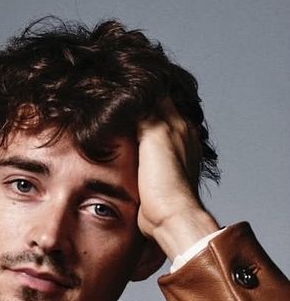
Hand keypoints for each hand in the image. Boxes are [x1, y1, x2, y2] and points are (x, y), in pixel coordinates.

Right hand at [136, 100, 218, 260]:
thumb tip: (138, 93)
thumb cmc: (165, 180)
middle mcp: (180, 138)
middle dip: (143, 104)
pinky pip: (147, 152)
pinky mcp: (160, 175)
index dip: (144, 88)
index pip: (161, 96)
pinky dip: (137, 145)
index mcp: (180, 125)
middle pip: (159, 112)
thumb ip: (149, 113)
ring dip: (140, 125)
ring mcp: (171, 157)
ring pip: (153, 132)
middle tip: (120, 97)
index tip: (126, 82)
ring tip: (121, 119)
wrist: (168, 217)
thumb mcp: (156, 135)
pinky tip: (126, 148)